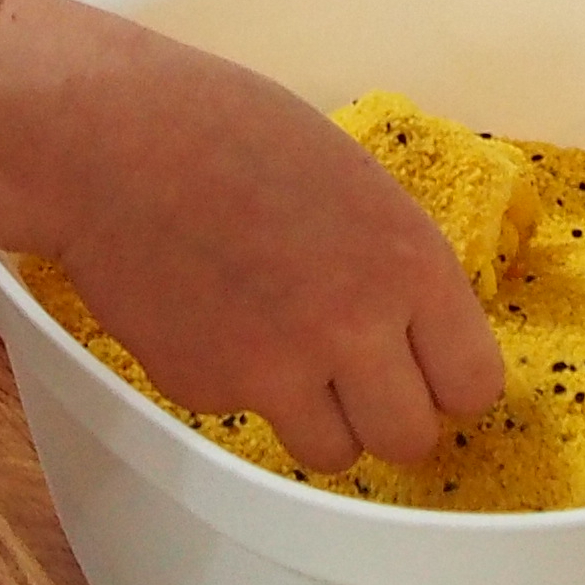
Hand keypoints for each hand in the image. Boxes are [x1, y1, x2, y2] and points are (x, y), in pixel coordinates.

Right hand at [0, 0, 504, 474]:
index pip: (474, 383)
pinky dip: (236, 384)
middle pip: (410, 439)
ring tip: (282, 355)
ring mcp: (279, 369)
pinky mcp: (209, 389)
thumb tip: (413, 326)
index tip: (425, 373)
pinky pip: (249, 417)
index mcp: (408, 262)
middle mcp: (356, 327)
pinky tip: (211, 317)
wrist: (109, 140)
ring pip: (334, 453)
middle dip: (386, 416)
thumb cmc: (228, 131)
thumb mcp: (352, 181)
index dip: (447, 381)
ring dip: (319, 420)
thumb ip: (392, 263)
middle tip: (357, 382)